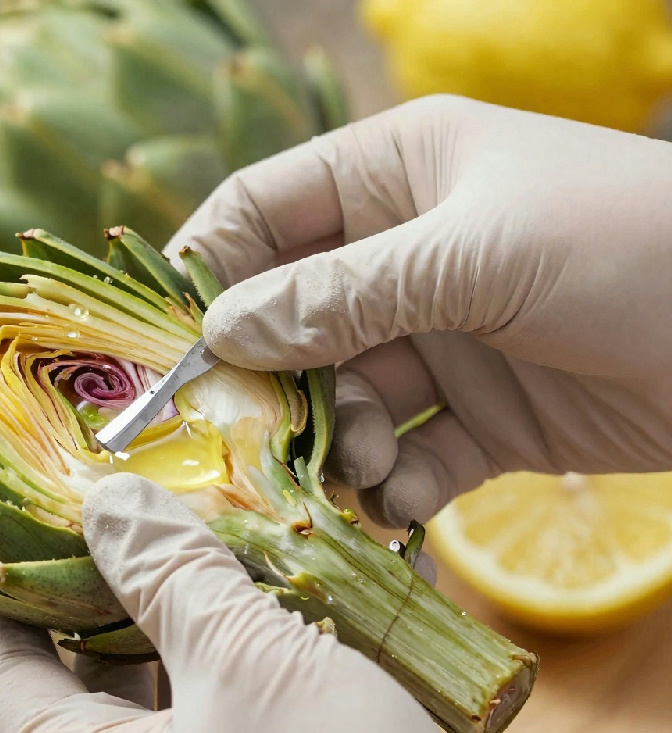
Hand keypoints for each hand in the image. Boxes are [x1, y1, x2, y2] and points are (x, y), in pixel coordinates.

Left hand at [0, 473, 497, 732]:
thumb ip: (167, 575)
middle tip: (106, 505)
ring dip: (170, 598)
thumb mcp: (243, 664)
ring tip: (184, 521)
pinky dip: (225, 629)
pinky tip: (253, 573)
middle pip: (79, 670)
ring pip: (156, 674)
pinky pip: (216, 690)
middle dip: (94, 581)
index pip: (4, 680)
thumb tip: (105, 502)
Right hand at [169, 95, 671, 526]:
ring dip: (338, 440)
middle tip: (248, 437)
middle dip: (270, 379)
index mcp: (398, 175)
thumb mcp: (475, 256)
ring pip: (344, 397)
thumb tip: (223, 329)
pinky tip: (407, 501)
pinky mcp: (487, 417)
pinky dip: (397, 484)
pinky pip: (410, 454)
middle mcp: (408, 254)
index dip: (204, 268)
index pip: (262, 210)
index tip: (163, 342)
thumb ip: (340, 294)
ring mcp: (446, 338)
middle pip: (292, 318)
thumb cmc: (634, 247)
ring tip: (362, 467)